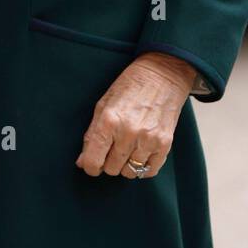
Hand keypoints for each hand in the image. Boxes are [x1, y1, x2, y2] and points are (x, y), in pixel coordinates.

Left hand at [75, 52, 196, 178]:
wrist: (163, 75)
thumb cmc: (130, 87)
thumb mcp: (104, 105)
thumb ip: (92, 135)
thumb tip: (82, 162)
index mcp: (109, 121)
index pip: (94, 161)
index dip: (90, 167)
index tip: (93, 164)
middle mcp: (128, 133)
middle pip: (111, 169)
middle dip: (108, 163)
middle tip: (112, 149)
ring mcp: (148, 139)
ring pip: (130, 172)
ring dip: (126, 165)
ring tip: (128, 149)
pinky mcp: (165, 143)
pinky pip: (149, 171)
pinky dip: (143, 167)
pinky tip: (141, 154)